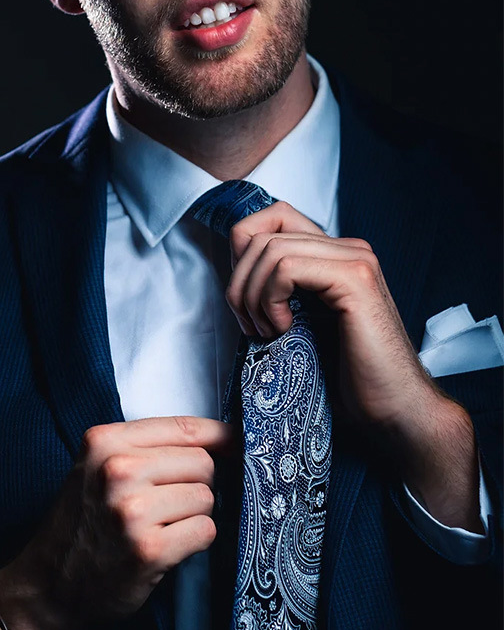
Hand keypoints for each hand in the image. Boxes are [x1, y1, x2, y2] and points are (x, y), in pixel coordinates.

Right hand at [0, 416, 233, 629]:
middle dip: (197, 483)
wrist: (48, 585)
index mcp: (105, 441)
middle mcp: (117, 470)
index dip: (217, 435)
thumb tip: (220, 439)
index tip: (235, 443)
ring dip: (193, 515)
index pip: (181, 426)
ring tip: (162, 526)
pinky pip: (204, 531)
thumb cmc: (83, 521)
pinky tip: (167, 547)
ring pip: (206, 498)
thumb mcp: (98, 466)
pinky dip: (194, 540)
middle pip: (201, 463)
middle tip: (170, 503)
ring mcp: (132, 510)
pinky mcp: (148, 549)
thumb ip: (146, 447)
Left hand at [225, 202, 482, 531]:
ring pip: (269, 249)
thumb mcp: (299, 324)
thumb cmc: (347, 378)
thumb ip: (279, 292)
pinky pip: (285, 268)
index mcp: (334, 255)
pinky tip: (284, 331)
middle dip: (239, 281)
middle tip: (250, 326)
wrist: (395, 412)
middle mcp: (347, 248)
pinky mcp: (354, 278)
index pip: (272, 218)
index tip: (244, 299)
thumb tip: (234, 275)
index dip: (242, 251)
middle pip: (263, 232)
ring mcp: (354, 258)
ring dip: (252, 295)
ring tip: (267, 332)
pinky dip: (270, 300)